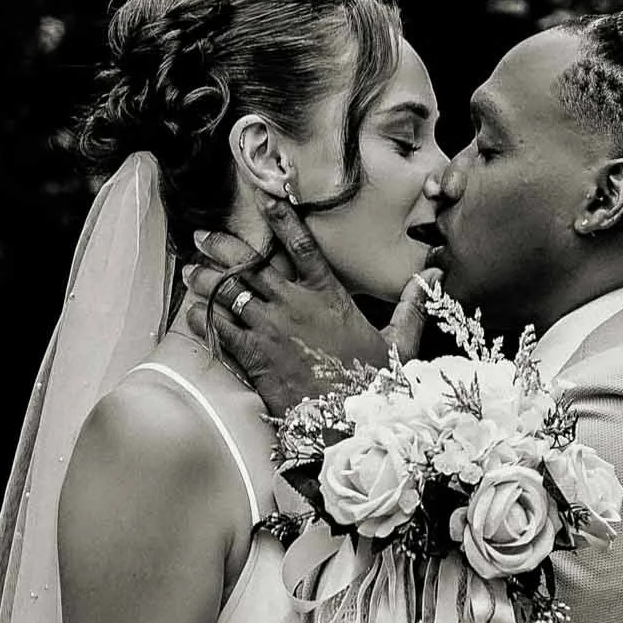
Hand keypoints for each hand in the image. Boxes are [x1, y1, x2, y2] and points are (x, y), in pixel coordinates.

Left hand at [183, 194, 441, 415]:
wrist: (349, 425)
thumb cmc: (375, 386)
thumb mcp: (400, 343)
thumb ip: (411, 305)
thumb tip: (432, 275)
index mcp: (329, 295)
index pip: (301, 245)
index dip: (282, 218)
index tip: (264, 198)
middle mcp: (295, 305)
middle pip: (252, 264)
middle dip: (224, 246)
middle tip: (202, 235)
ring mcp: (272, 330)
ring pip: (230, 293)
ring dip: (206, 281)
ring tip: (189, 271)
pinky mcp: (255, 357)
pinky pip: (222, 330)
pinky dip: (204, 318)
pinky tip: (191, 311)